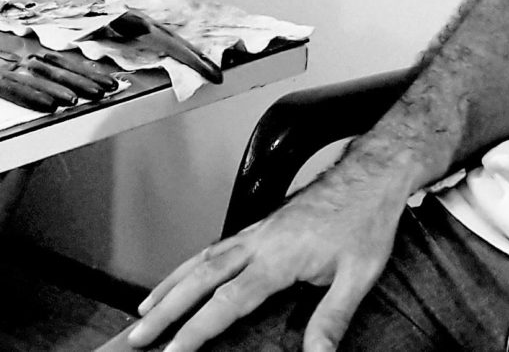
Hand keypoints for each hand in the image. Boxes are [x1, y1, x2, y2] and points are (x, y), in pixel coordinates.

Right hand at [123, 172, 408, 351]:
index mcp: (277, 258)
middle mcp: (258, 243)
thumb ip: (331, 319)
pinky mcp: (259, 228)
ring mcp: (255, 233)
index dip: (196, 330)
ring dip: (169, 287)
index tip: (173, 351)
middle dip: (165, 311)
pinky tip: (181, 278)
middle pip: (199, 280)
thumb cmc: (365, 220)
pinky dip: (188, 266)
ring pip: (200, 261)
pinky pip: (213, 249)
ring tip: (144, 312)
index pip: (227, 301)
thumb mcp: (358, 277)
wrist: (370, 175)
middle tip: (137, 336)